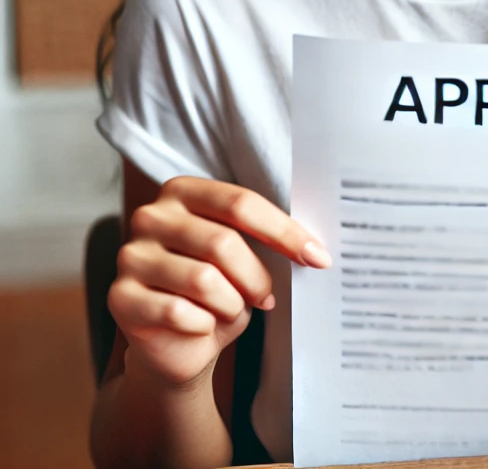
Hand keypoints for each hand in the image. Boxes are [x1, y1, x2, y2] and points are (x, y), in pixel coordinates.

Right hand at [108, 176, 330, 388]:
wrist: (179, 345)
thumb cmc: (219, 291)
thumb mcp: (244, 257)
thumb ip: (266, 241)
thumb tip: (316, 247)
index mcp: (183, 191)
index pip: (241, 204)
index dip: (284, 232)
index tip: (319, 257)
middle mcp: (151, 216)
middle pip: (223, 242)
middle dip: (257, 277)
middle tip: (267, 297)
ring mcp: (130, 255)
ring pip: (203, 280)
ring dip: (231, 304)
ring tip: (231, 310)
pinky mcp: (119, 297)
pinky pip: (178, 312)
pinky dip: (203, 325)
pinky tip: (202, 326)